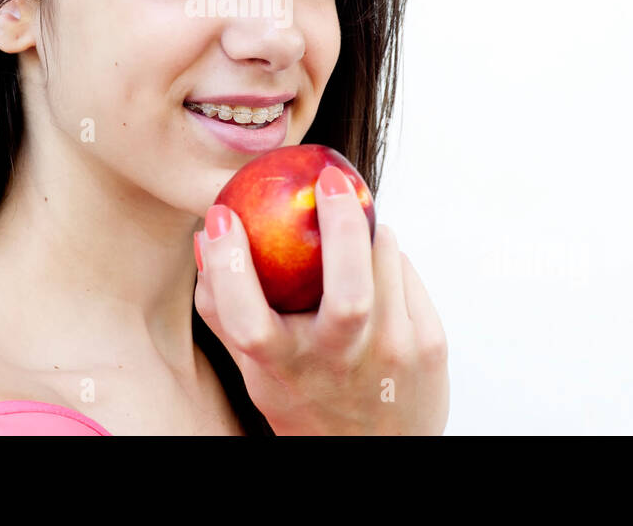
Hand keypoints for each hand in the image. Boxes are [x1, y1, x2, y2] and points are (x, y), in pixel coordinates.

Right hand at [193, 164, 448, 434]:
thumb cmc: (304, 396)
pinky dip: (386, 254)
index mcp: (284, 369)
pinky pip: (405, 271)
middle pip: (348, 291)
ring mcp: (392, 355)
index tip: (221, 215)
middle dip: (341, 225)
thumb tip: (204, 236)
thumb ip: (224, 310)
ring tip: (349, 222)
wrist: (377, 452)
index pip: (246, 319)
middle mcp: (340, 365)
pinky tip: (375, 261)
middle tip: (330, 180)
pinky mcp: (428, 344)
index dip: (228, 264)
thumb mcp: (255, 369)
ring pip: (384, 259)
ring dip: (365, 229)